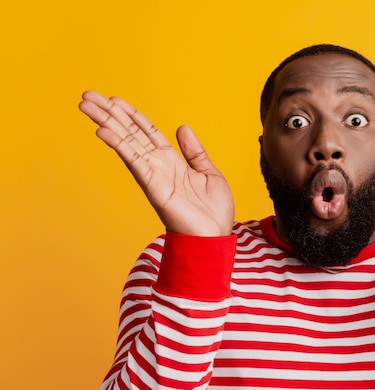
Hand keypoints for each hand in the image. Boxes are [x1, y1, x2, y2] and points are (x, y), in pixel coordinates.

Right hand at [79, 91, 233, 235]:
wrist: (215, 237)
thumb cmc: (213, 212)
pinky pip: (134, 162)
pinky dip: (119, 145)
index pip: (146, 131)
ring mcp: (154, 175)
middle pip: (130, 133)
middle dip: (109, 113)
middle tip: (87, 95)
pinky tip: (103, 131)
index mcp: (172, 161)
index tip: (113, 99)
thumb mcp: (208, 173)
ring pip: (127, 142)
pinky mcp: (154, 187)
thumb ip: (194, 151)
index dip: (130, 114)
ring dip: (106, 122)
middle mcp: (158, 166)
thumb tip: (182, 127)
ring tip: (86, 104)